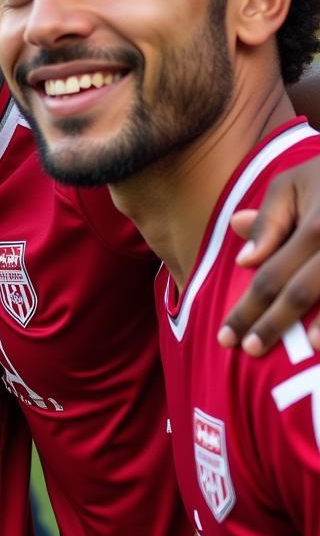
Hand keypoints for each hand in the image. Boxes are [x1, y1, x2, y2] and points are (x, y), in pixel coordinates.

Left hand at [219, 158, 319, 354]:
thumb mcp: (292, 185)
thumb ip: (268, 221)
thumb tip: (244, 259)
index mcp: (317, 225)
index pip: (271, 276)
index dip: (247, 308)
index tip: (225, 337)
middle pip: (304, 293)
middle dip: (274, 325)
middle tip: (248, 351)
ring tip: (304, 350)